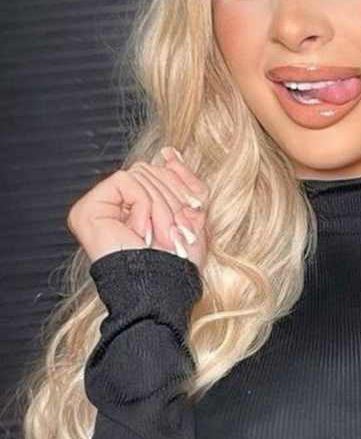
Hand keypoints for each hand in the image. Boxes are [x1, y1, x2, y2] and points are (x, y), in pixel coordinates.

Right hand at [67, 147, 209, 271]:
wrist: (162, 286)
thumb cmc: (179, 261)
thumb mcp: (192, 215)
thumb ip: (183, 182)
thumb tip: (168, 152)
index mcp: (138, 203)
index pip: (160, 169)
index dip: (181, 185)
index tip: (194, 209)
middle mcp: (115, 202)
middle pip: (150, 169)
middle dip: (173, 199)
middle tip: (177, 231)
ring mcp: (99, 205)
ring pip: (140, 173)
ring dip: (161, 207)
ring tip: (162, 236)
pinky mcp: (87, 209)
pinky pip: (125, 181)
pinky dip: (143, 205)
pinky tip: (141, 232)